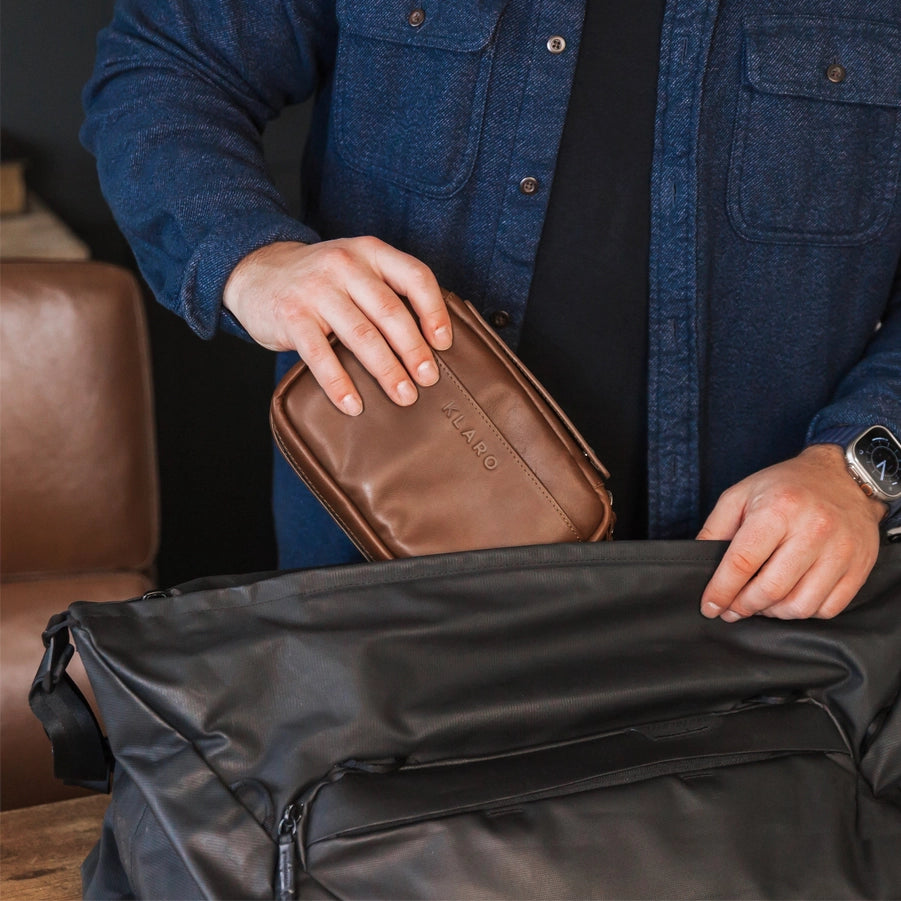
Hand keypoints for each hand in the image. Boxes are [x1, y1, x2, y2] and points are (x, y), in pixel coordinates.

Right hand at [223, 238, 452, 414]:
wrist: (257, 271)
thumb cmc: (320, 281)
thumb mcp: (356, 269)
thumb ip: (387, 291)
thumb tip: (430, 341)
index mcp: (370, 252)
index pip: (414, 276)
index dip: (434, 311)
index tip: (444, 344)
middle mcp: (345, 265)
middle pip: (390, 311)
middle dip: (413, 350)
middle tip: (428, 380)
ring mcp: (316, 290)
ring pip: (361, 335)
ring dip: (386, 370)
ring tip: (403, 396)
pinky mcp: (292, 316)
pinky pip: (320, 355)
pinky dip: (339, 384)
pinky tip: (353, 405)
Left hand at [697, 444, 884, 620]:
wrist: (842, 477)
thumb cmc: (786, 486)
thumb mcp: (740, 494)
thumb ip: (715, 528)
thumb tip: (698, 562)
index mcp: (779, 510)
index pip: (742, 562)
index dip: (721, 591)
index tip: (710, 606)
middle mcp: (813, 530)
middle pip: (771, 589)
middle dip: (744, 606)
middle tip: (731, 609)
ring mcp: (841, 550)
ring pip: (800, 606)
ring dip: (772, 613)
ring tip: (759, 603)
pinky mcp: (860, 566)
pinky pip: (828, 608)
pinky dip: (803, 611)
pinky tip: (789, 599)